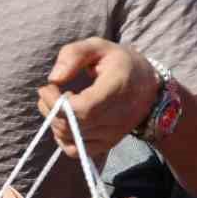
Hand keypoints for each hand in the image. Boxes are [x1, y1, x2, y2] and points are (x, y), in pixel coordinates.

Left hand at [37, 39, 157, 157]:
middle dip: (51, 109)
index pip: (82, 108)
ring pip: (71, 138)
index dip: (57, 102)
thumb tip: (54, 78)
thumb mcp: (97, 47)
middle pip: (73, 125)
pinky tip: (64, 121)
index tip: (48, 87)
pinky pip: (76, 151)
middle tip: (48, 93)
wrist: (148, 86)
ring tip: (56, 103)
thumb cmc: (118, 63)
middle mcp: (119, 115)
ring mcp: (114, 133)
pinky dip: (63, 138)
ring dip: (54, 121)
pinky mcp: (108, 144)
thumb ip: (73, 55)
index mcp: (118, 87)